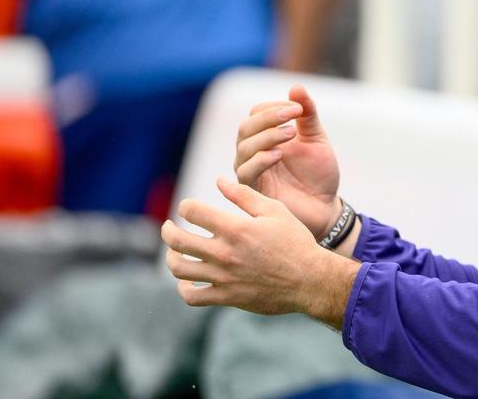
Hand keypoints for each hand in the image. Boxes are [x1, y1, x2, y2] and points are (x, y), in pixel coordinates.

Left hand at [162, 177, 359, 326]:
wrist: (309, 280)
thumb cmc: (295, 242)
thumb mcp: (274, 210)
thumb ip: (244, 195)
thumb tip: (219, 180)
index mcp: (235, 228)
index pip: (192, 212)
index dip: (186, 206)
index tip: (189, 208)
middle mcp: (225, 253)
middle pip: (177, 240)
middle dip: (168, 230)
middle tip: (170, 227)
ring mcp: (224, 277)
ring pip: (179, 269)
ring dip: (171, 257)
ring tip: (175, 252)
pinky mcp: (227, 297)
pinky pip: (192, 297)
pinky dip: (184, 288)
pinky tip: (188, 281)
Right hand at [235, 85, 341, 238]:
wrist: (326, 206)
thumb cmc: (319, 173)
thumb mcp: (316, 139)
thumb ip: (307, 115)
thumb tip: (296, 87)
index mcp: (266, 137)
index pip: (256, 113)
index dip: (273, 107)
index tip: (297, 108)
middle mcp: (253, 152)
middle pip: (246, 127)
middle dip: (268, 118)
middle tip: (293, 116)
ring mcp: (251, 171)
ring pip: (243, 147)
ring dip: (267, 136)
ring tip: (291, 134)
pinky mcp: (253, 191)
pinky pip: (246, 171)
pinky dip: (261, 159)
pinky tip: (280, 154)